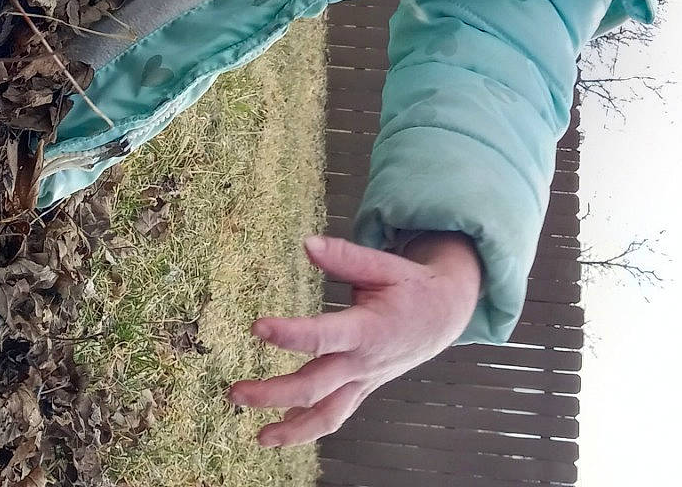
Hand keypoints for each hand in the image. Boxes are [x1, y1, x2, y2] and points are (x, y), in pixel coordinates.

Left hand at [229, 232, 480, 446]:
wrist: (445, 316)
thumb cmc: (412, 287)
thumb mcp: (385, 265)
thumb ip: (346, 257)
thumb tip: (307, 244)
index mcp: (367, 330)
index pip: (323, 337)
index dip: (290, 334)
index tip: (258, 327)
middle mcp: (363, 363)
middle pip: (315, 387)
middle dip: (273, 393)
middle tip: (235, 393)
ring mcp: (363, 381)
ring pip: (326, 415)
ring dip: (291, 429)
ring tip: (259, 438)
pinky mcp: (363, 388)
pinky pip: (335, 416)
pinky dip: (309, 429)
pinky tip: (281, 434)